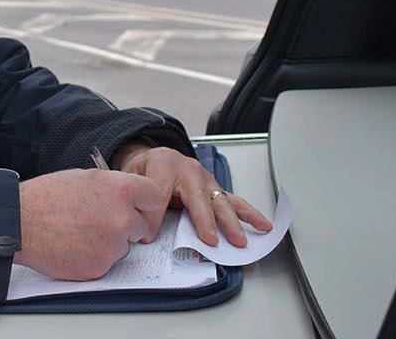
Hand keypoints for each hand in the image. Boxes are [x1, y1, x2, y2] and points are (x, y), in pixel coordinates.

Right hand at [14, 168, 167, 280]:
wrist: (20, 222)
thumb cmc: (46, 197)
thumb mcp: (85, 177)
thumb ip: (113, 188)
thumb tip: (127, 197)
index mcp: (121, 190)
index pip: (155, 198)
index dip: (146, 204)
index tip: (140, 209)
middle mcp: (122, 218)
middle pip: (141, 226)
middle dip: (126, 225)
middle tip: (100, 221)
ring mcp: (113, 245)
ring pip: (123, 246)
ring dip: (109, 242)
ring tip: (80, 232)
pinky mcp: (100, 267)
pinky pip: (107, 262)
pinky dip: (94, 257)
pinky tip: (74, 245)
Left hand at [112, 144, 272, 247]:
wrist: (154, 156)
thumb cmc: (145, 169)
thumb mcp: (132, 177)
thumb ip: (137, 198)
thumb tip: (142, 230)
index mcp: (165, 164)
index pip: (161, 193)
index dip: (154, 217)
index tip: (149, 237)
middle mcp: (189, 170)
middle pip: (199, 197)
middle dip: (205, 220)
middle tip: (210, 240)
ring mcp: (206, 180)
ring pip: (220, 201)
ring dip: (230, 222)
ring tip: (239, 240)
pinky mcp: (215, 189)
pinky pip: (234, 201)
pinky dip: (249, 214)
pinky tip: (263, 224)